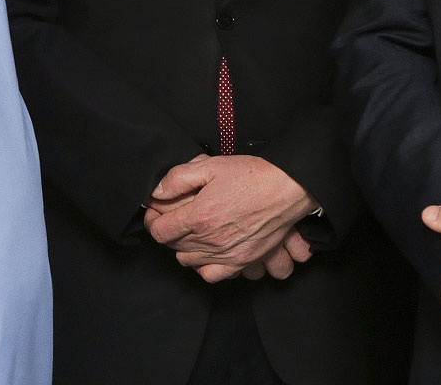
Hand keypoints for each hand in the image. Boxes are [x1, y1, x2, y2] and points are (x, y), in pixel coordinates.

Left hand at [145, 155, 317, 281]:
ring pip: (189, 262)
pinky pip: (211, 275)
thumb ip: (178, 179)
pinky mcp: (242, 261)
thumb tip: (156, 193)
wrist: (288, 188)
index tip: (155, 213)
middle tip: (173, 217)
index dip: (153, 221)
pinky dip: (204, 266)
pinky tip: (207, 251)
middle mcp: (211, 240)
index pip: (160, 231)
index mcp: (199, 216)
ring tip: (190, 233)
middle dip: (168, 231)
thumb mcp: (211, 166)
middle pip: (173, 246)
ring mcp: (227, 254)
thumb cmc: (252, 175)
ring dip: (184, 248)